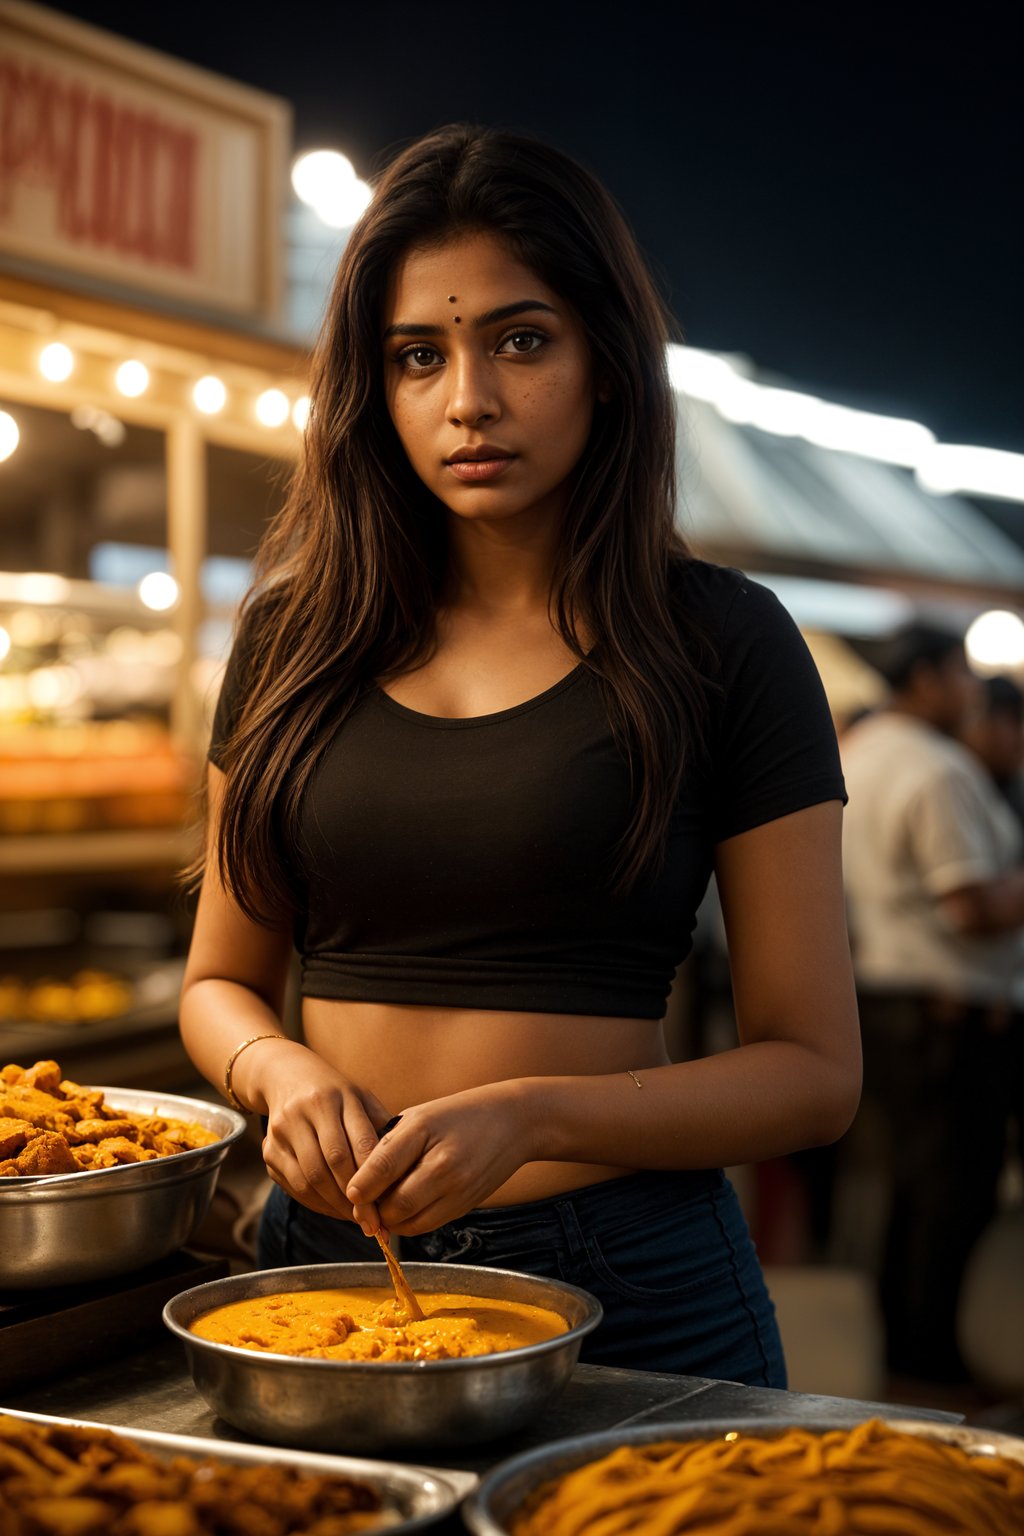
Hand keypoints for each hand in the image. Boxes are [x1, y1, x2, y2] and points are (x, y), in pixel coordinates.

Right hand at [251, 1040, 390, 1230]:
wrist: (287, 1078)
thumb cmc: (337, 1095)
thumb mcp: (362, 1098)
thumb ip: (382, 1127)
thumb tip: (405, 1170)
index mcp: (337, 1095)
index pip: (359, 1141)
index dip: (373, 1177)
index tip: (386, 1205)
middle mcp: (307, 1110)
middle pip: (333, 1162)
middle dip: (354, 1198)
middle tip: (372, 1223)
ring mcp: (284, 1130)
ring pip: (311, 1178)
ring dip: (335, 1206)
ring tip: (356, 1220)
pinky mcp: (269, 1150)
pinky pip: (295, 1186)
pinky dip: (317, 1204)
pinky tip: (334, 1210)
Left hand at [345, 1082, 531, 1234]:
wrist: (515, 1121)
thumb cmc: (458, 1114)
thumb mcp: (421, 1115)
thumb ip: (389, 1145)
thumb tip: (358, 1181)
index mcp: (424, 1130)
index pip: (381, 1167)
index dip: (359, 1187)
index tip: (350, 1193)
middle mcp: (443, 1163)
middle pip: (395, 1204)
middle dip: (373, 1210)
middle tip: (363, 1205)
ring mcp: (458, 1188)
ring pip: (411, 1222)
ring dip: (391, 1220)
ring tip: (382, 1207)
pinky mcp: (466, 1204)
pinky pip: (428, 1224)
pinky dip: (410, 1221)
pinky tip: (405, 1208)